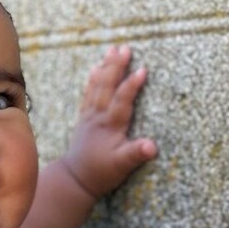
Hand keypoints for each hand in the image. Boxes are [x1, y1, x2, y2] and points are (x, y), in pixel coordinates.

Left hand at [63, 45, 156, 200]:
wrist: (76, 179)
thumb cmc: (102, 173)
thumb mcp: (122, 166)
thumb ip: (136, 154)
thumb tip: (152, 147)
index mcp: (110, 126)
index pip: (122, 101)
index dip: (131, 85)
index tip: (142, 69)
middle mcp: (98, 117)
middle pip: (107, 86)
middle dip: (116, 66)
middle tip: (125, 47)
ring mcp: (90, 116)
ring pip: (97, 86)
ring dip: (105, 67)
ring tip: (112, 49)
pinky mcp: (85, 118)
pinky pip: (89, 93)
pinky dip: (93, 79)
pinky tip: (97, 67)